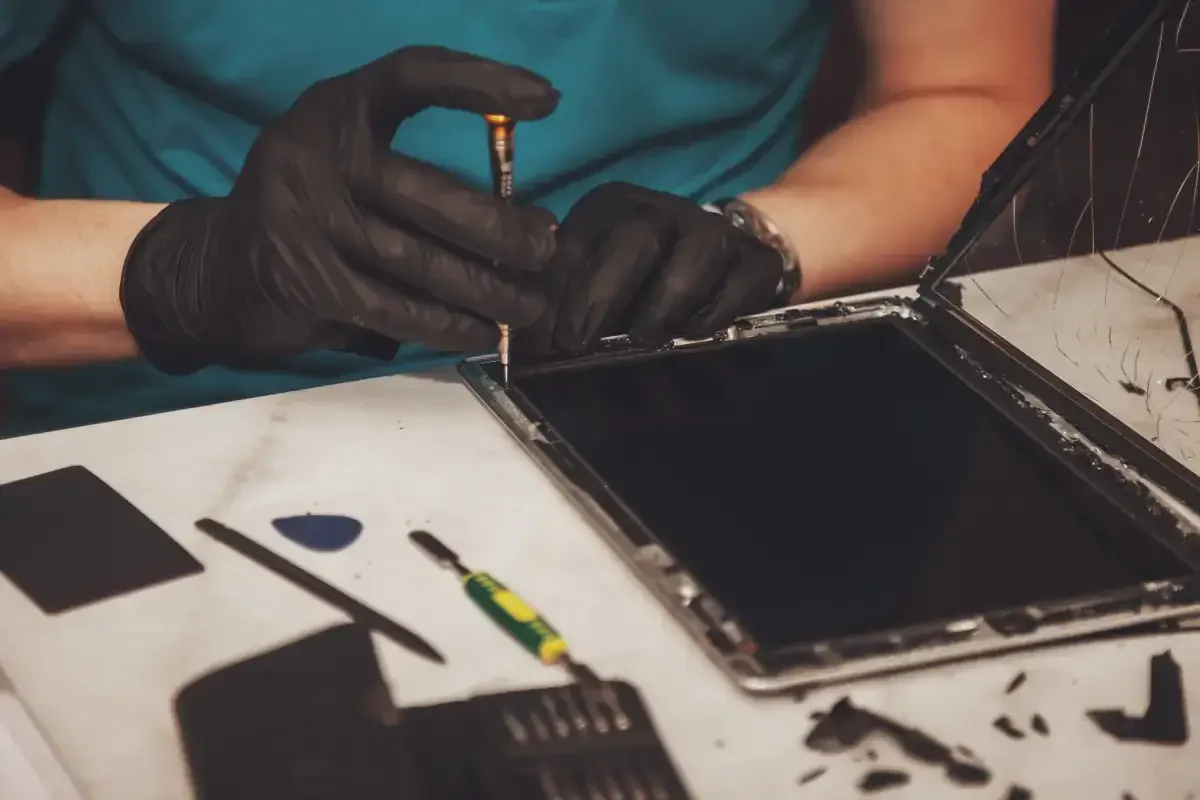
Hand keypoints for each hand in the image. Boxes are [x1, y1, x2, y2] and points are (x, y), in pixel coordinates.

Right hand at [120, 47, 559, 374]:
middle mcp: (315, 155)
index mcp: (333, 110)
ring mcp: (306, 221)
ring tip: (528, 305)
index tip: (543, 99)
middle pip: (432, 193)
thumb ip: (413, 174)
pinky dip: (448, 325)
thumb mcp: (347, 165)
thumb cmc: (312, 214)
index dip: (479, 83)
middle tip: (545, 250)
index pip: (411, 75)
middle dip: (503, 230)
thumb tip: (524, 220)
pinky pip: (397, 309)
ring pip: (422, 262)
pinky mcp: (306, 283)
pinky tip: (481, 334)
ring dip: (488, 291)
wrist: (218, 270)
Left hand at [521, 182, 784, 356]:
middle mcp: (660, 211)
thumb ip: (557, 308)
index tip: (556, 343)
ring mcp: (713, 232)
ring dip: (668, 301)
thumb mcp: (586, 287)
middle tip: (583, 345)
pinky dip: (721, 310)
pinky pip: (745, 280)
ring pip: (700, 250)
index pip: (579, 242)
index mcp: (608, 211)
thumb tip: (522, 353)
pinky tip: (697, 334)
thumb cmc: (635, 287)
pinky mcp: (755, 260)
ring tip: (647, 338)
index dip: (564, 292)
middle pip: (638, 234)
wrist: (717, 265)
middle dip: (604, 293)